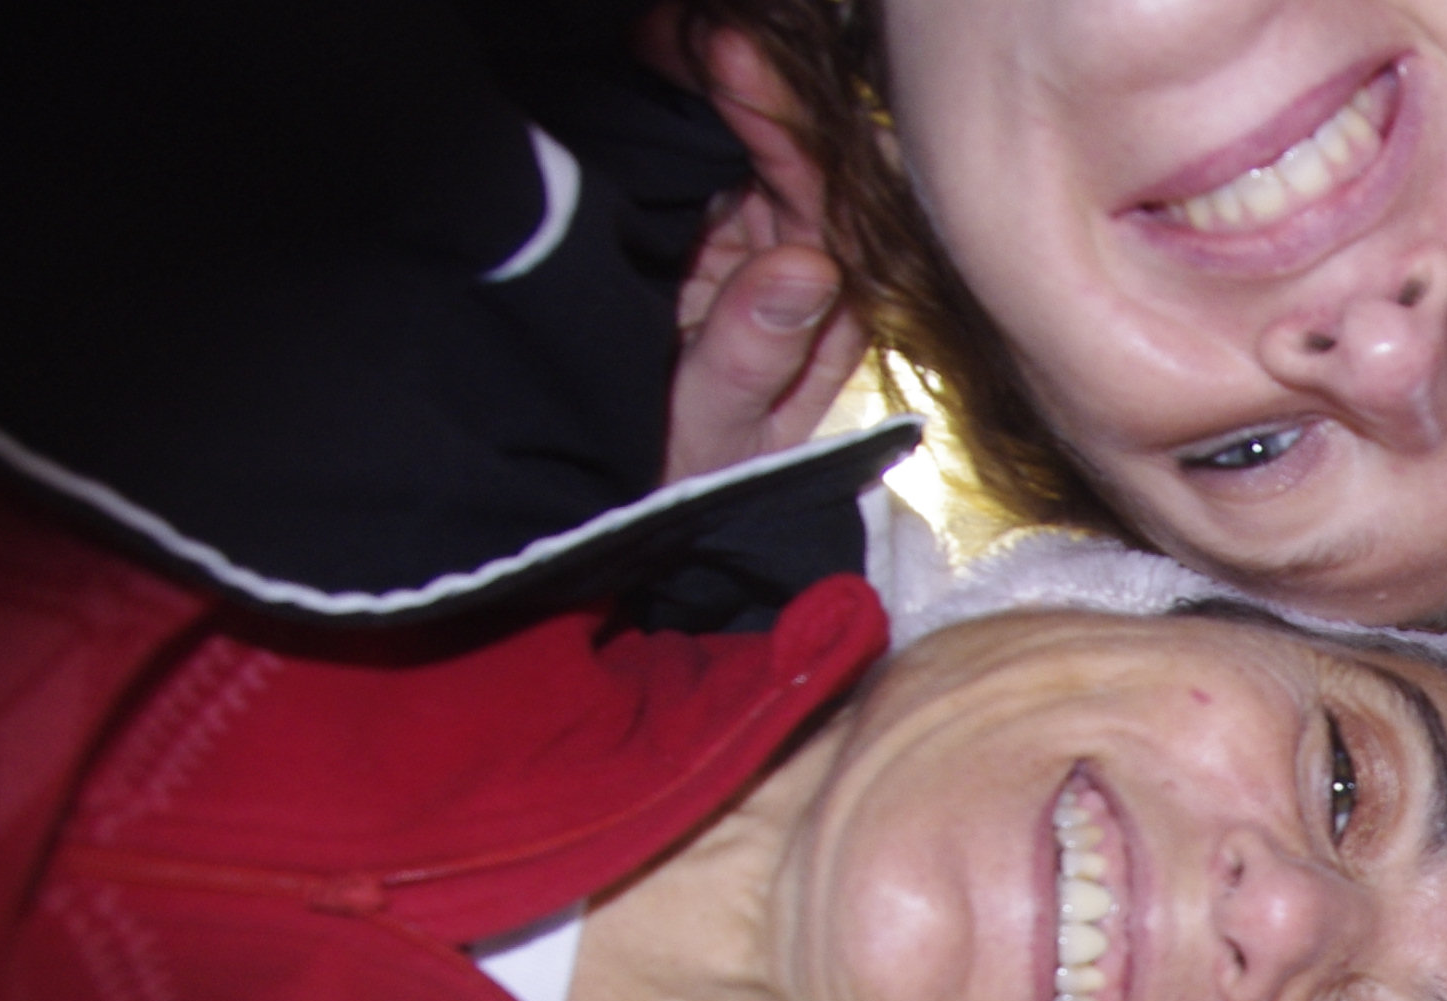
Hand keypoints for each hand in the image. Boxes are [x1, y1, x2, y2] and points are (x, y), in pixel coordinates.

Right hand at [661, 18, 863, 486]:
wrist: (616, 507)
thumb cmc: (681, 483)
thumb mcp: (715, 433)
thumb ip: (754, 355)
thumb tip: (807, 263)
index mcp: (830, 317)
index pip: (829, 209)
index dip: (789, 134)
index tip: (739, 69)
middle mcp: (805, 274)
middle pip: (794, 164)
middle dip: (752, 92)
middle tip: (697, 32)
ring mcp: (751, 248)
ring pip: (745, 152)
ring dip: (712, 91)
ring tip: (667, 34)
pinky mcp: (699, 238)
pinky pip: (700, 166)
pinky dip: (680, 114)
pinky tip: (658, 61)